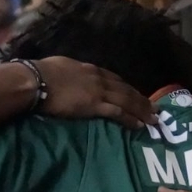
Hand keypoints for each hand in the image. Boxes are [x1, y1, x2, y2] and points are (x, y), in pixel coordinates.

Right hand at [29, 57, 156, 128]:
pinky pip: (117, 113)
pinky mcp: (94, 105)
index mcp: (90, 69)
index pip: (115, 79)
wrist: (36, 80)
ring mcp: (98, 92)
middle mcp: (99, 79)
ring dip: (142, 110)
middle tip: (155, 109)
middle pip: (126, 90)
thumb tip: (70, 76)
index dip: (127, 88)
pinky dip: (130, 119)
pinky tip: (139, 125)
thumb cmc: (42, 72)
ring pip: (127, 101)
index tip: (137, 95)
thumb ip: (72, 72)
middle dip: (141, 100)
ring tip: (153, 119)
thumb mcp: (61, 66)